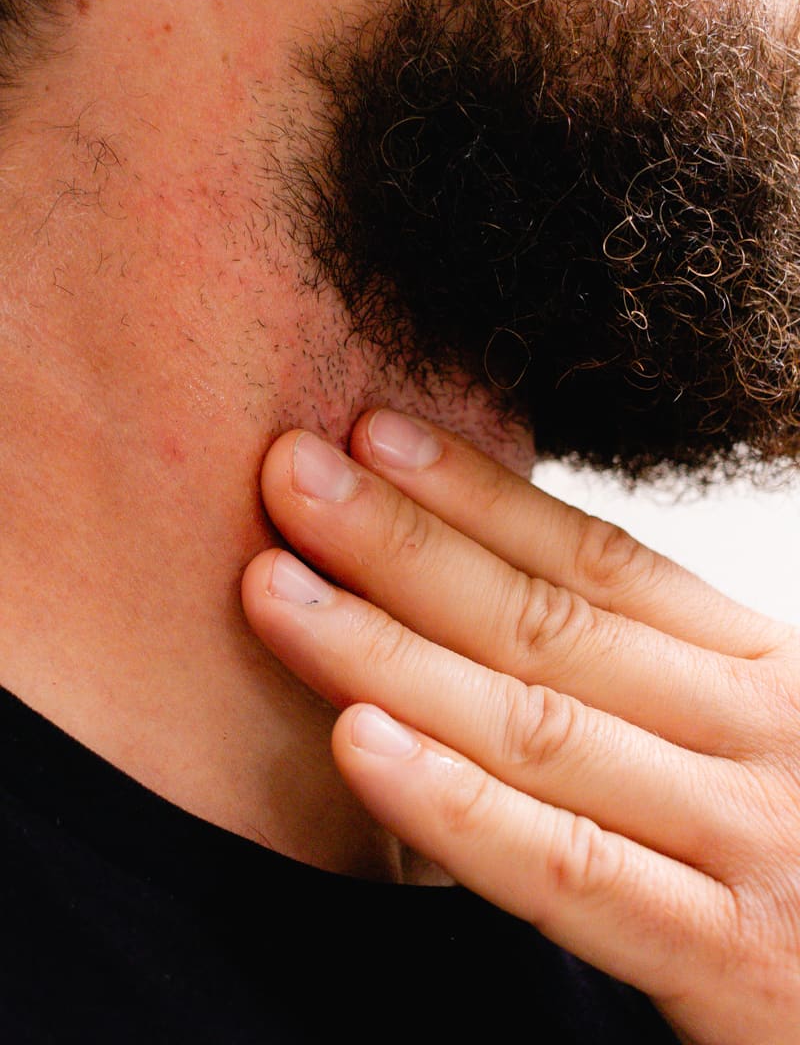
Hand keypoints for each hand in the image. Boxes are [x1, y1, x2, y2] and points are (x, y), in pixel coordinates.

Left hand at [241, 409, 799, 1044]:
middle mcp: (758, 732)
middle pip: (547, 621)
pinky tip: (358, 743)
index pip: (598, 558)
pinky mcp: (730, 961)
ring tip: (277, 590)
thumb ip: (647, 684)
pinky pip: (568, 869)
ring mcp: (747, 840)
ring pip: (537, 725)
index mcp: (759, 670)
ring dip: (390, 651)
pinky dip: (456, 805)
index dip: (478, 493)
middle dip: (403, 543)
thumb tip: (487, 601)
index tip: (375, 434)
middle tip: (290, 474)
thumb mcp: (746, 742)